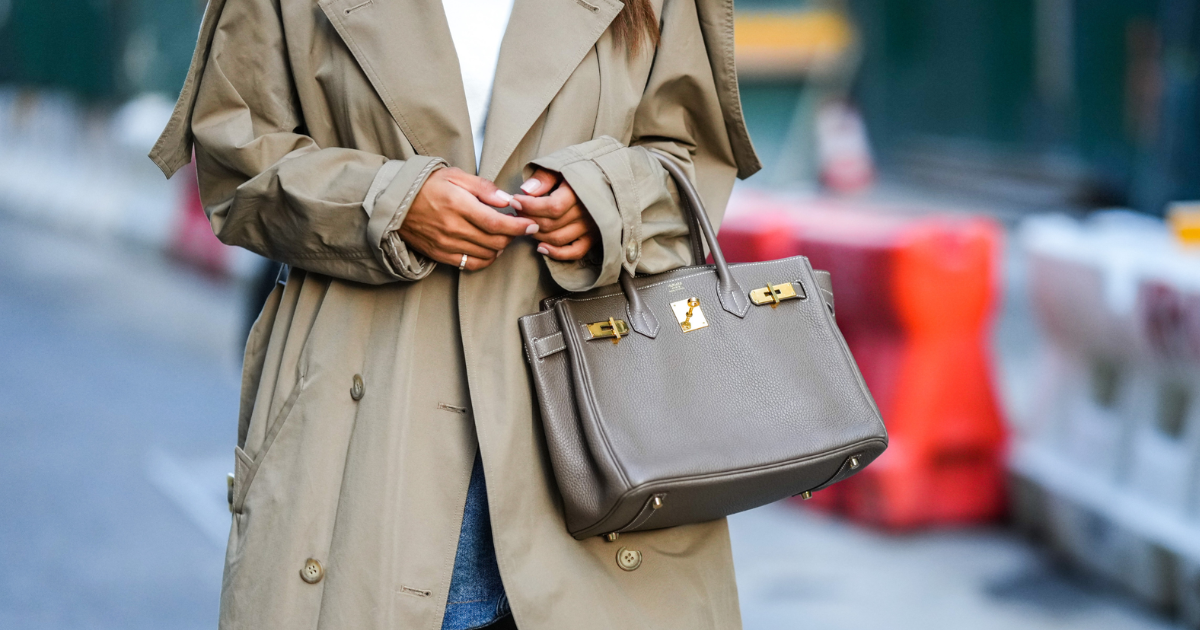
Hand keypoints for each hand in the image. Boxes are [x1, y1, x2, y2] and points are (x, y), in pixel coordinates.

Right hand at [400, 167, 538, 270]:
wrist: (395, 202)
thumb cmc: (427, 185)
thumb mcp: (455, 175)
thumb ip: (483, 188)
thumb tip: (507, 200)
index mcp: (458, 205)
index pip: (497, 224)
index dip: (519, 227)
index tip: (532, 225)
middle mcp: (453, 228)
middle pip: (495, 242)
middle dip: (512, 236)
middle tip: (517, 226)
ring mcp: (446, 244)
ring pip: (486, 255)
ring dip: (500, 247)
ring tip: (501, 235)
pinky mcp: (440, 255)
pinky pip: (470, 264)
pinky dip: (485, 259)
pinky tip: (488, 248)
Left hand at [511, 169, 599, 261]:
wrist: (607, 179)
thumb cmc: (580, 171)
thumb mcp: (562, 166)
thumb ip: (545, 176)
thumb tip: (527, 190)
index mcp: (580, 193)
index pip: (552, 206)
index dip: (530, 206)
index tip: (515, 200)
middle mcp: (587, 213)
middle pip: (551, 224)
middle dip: (529, 218)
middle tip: (517, 211)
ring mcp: (591, 228)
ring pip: (557, 238)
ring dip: (537, 234)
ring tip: (526, 223)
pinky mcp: (593, 238)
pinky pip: (574, 252)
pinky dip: (556, 253)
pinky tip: (541, 247)